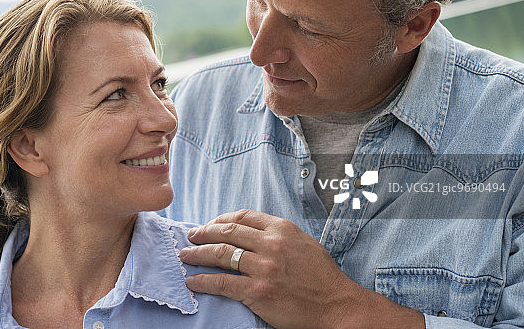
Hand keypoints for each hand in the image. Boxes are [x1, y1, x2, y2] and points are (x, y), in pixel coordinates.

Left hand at [178, 209, 424, 328]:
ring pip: (220, 255)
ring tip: (186, 256)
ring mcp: (263, 268)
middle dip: (203, 233)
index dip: (220, 219)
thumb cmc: (321, 276)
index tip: (210, 225)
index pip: (242, 216)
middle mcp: (271, 244)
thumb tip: (249, 230)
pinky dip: (203, 281)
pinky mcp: (258, 292)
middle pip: (226, 232)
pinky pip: (222, 283)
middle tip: (190, 236)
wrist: (337, 306)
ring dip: (198, 254)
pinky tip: (194, 281)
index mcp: (281, 229)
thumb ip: (277, 233)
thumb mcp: (302, 242)